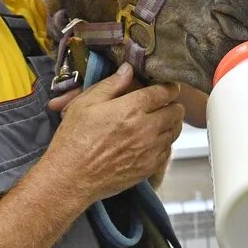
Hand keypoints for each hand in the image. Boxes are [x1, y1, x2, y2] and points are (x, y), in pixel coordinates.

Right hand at [42, 63, 184, 206]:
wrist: (70, 178)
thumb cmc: (74, 139)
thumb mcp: (85, 104)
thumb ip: (111, 84)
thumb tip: (128, 69)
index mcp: (131, 109)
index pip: (164, 92)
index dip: (169, 87)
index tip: (167, 87)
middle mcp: (146, 129)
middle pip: (177, 111)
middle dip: (172, 104)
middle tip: (162, 104)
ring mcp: (150, 150)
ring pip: (175, 131)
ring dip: (170, 124)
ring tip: (158, 121)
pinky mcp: (149, 168)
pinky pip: (168, 151)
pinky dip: (164, 143)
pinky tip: (150, 141)